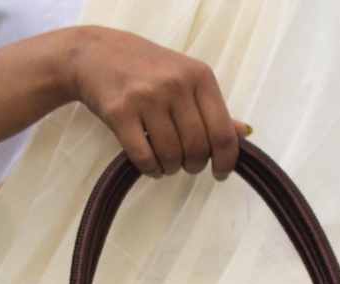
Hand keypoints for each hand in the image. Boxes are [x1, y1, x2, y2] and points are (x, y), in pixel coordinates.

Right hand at [66, 26, 250, 180]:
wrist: (95, 54)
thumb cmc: (146, 70)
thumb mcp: (185, 78)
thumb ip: (212, 107)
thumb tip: (245, 133)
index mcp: (199, 76)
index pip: (223, 133)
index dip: (225, 161)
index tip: (220, 173)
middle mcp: (176, 84)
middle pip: (197, 149)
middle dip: (194, 165)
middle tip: (186, 164)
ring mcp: (147, 97)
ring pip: (171, 156)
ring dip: (171, 168)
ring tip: (165, 161)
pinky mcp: (120, 112)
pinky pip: (144, 158)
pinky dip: (151, 169)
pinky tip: (150, 164)